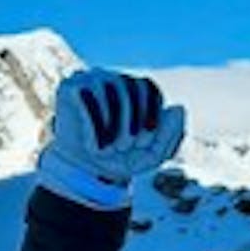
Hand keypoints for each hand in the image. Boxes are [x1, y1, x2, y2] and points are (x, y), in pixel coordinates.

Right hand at [35, 69, 185, 209]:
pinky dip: (96, 125)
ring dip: (116, 123)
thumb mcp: (152, 155)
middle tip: (126, 147)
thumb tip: (179, 108)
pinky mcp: (70, 87)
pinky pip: (88, 97)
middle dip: (133, 121)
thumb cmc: (121, 159)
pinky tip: (96, 146)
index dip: (151, 114)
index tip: (146, 142)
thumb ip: (171, 134)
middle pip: (131, 86)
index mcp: (134, 90)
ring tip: (112, 148)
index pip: (148, 88)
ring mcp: (91, 79)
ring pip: (111, 88)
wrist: (83, 171)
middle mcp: (113, 79)